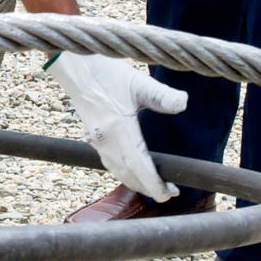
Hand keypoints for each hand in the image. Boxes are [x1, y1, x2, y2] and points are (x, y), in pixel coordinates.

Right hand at [45, 52, 191, 201]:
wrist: (77, 67)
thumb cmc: (108, 73)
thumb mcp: (138, 81)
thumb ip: (161, 95)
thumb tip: (183, 102)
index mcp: (118, 128)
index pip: (139, 165)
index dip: (154, 183)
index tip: (169, 192)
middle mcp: (105, 139)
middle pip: (128, 175)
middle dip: (148, 188)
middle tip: (169, 193)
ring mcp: (97, 141)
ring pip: (118, 172)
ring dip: (136, 183)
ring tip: (155, 187)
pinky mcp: (93, 139)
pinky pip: (110, 164)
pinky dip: (124, 174)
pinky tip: (134, 173)